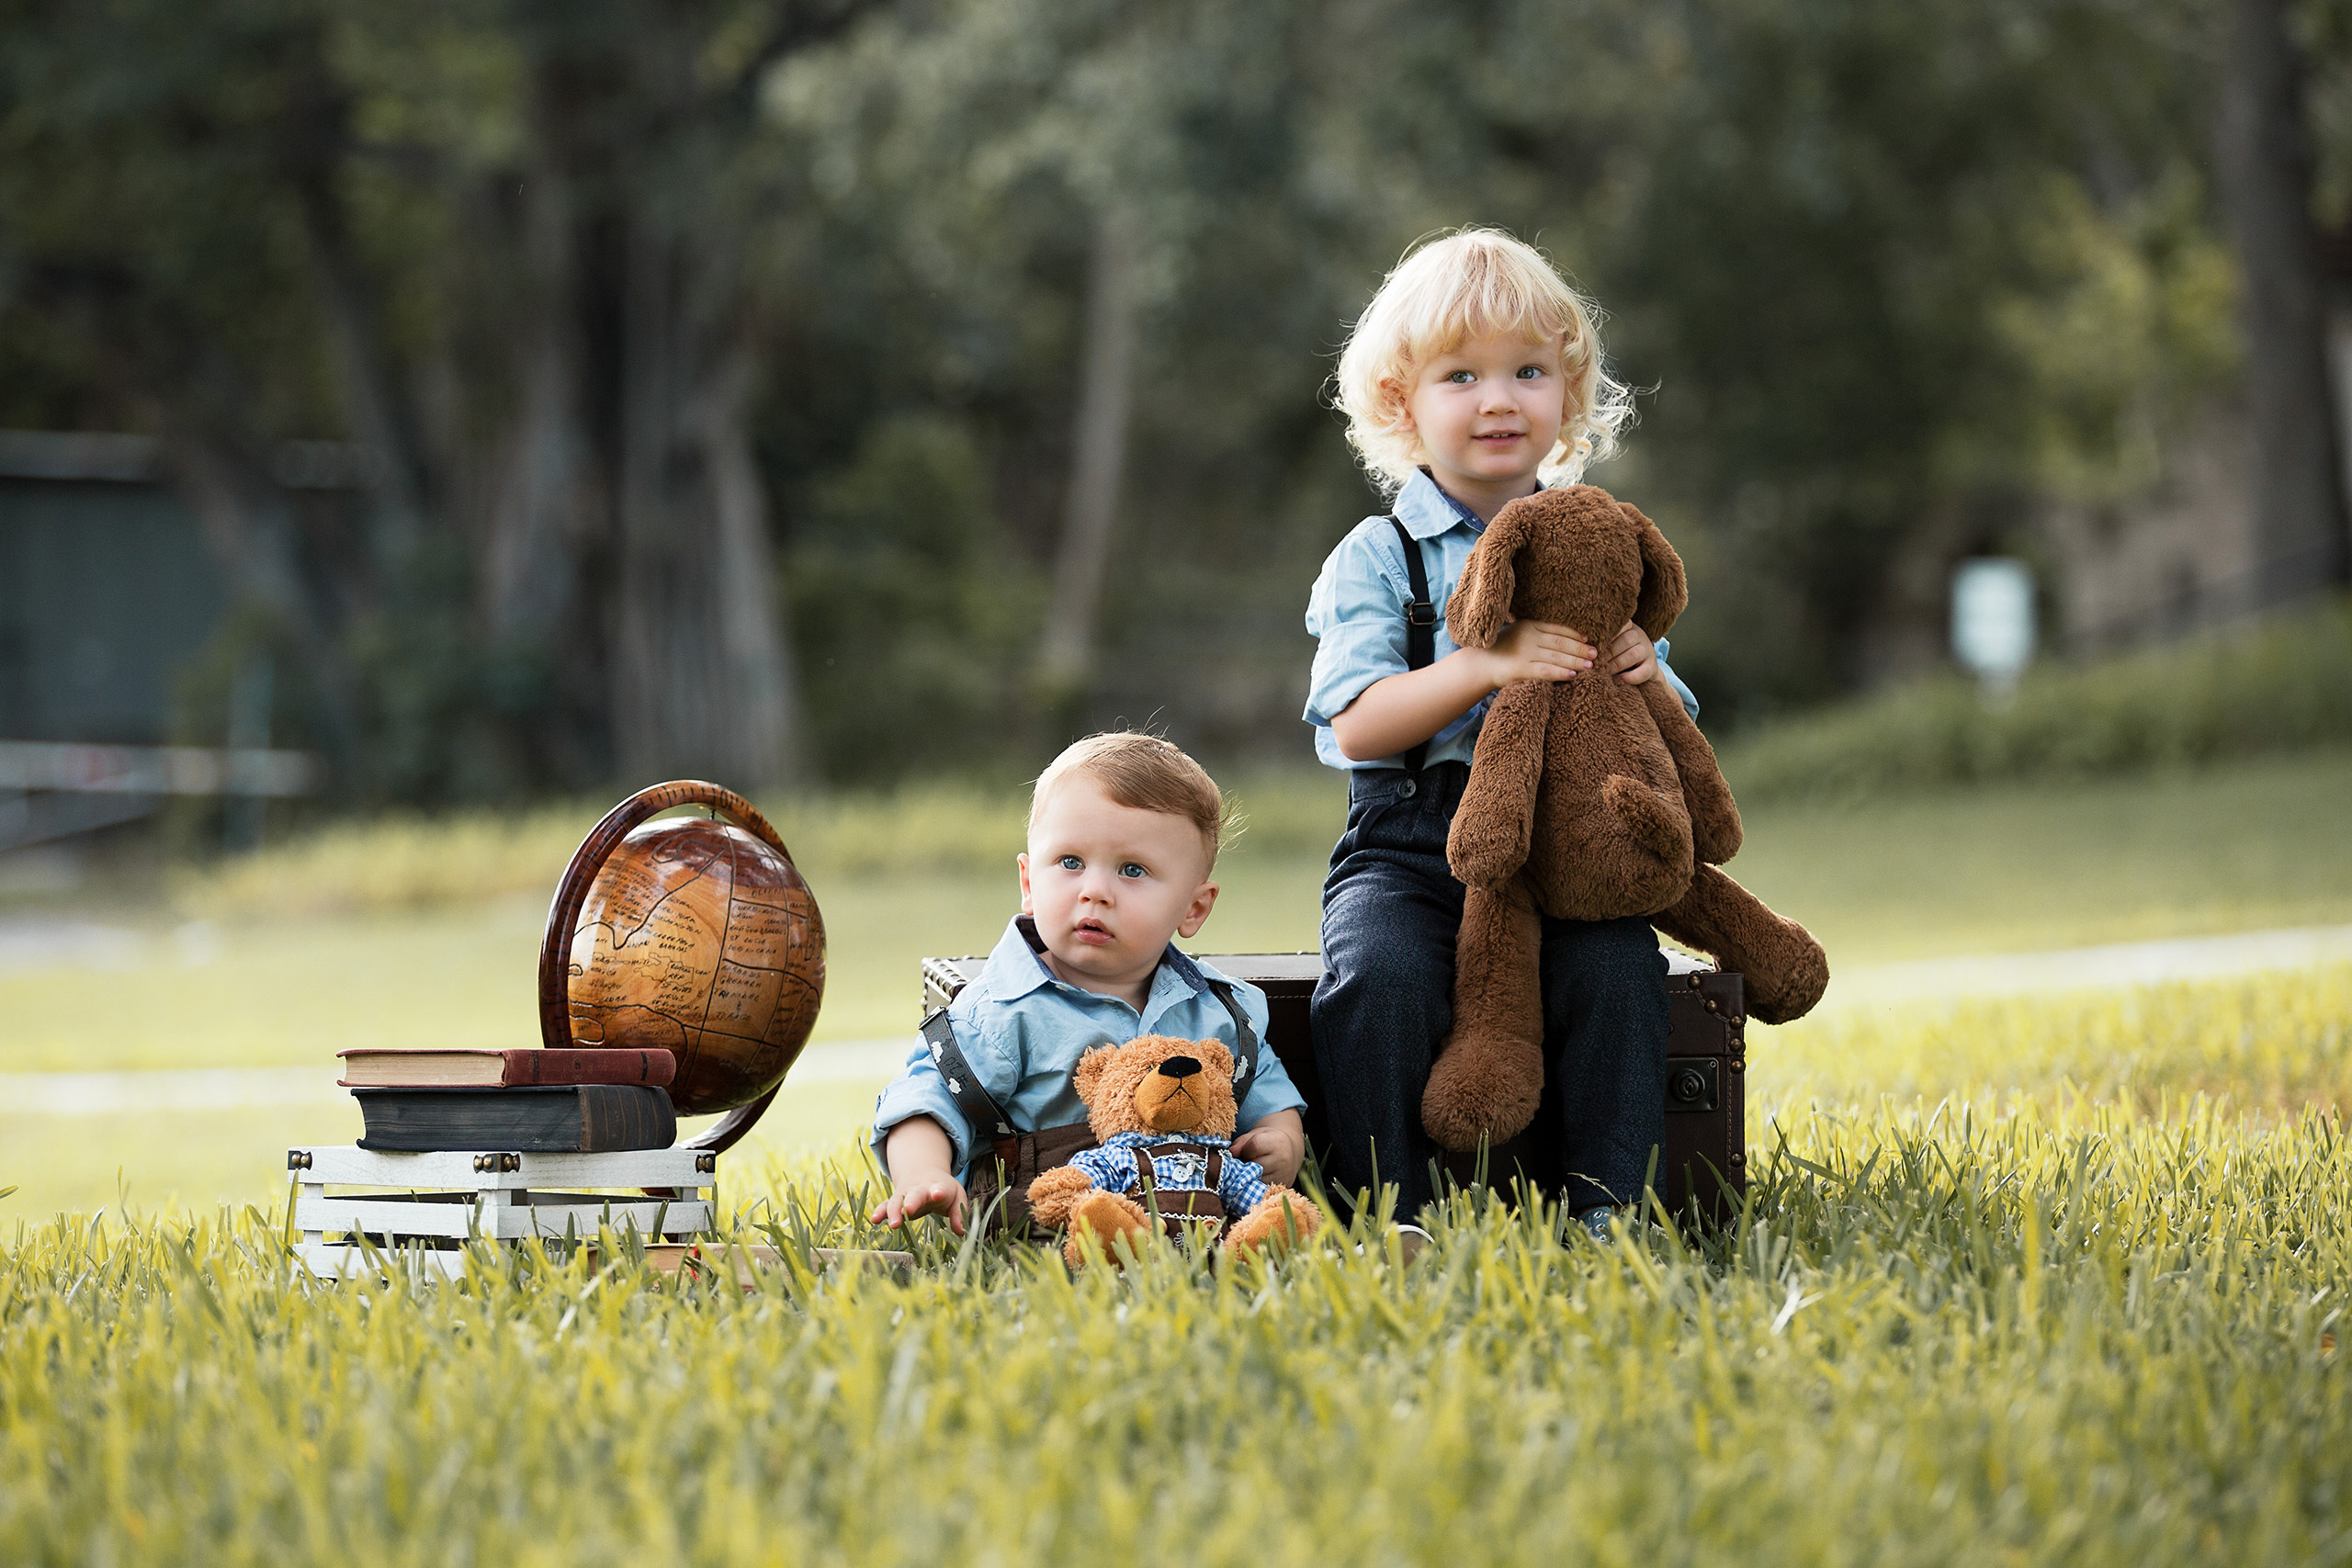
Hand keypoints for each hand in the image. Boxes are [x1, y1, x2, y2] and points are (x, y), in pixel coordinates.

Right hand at [869, 1176, 967, 1235]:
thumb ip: (959, 1213)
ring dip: (894, 1211)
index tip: (937, 1193)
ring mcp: (906, 1194)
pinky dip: (880, 1211)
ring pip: (898, 1200)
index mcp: (939, 1187)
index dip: (939, 1191)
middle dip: (912, 1201)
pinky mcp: (895, 1201)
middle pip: (915, 1194)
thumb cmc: (944, 1190)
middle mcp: (920, 1189)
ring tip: (894, 1224)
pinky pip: (886, 1205)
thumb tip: (961, 1231)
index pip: (940, 1188)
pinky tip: (874, 1220)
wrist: (924, 1173)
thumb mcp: (957, 1197)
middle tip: (909, 1209)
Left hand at [1231, 1109, 1305, 1187]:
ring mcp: (1283, 1176)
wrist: (1289, 1152)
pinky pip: (1261, 1191)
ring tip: (1251, 1170)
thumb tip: (1230, 1154)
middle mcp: (1282, 1160)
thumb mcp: (1255, 1135)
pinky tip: (1256, 1179)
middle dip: (1245, 1165)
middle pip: (1254, 1166)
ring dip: (1248, 1178)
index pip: (1254, 1147)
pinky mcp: (1281, 1188)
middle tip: (1245, 1162)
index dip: (1244, 1149)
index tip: (1245, 1150)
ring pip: (1256, 1181)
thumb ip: (1240, 1143)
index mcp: (1276, 1142)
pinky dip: (1255, 1186)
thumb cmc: (1267, 1141)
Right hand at [1478, 619, 1594, 690]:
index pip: (1558, 628)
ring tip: (1590, 666)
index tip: (1589, 639)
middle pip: (1560, 642)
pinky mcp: (1521, 669)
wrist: (1480, 665)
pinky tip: (1573, 675)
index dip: (1576, 634)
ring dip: (1576, 661)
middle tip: (1596, 653)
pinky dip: (1561, 672)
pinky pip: (1546, 671)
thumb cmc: (1503, 650)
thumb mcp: (1520, 633)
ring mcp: (1524, 652)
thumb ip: (1539, 633)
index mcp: (1529, 624)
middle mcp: (1528, 636)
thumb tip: (1569, 638)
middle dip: (1580, 648)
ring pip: (1556, 656)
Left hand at [1595, 621, 1656, 683]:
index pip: (1617, 626)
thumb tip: (1581, 647)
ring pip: (1633, 655)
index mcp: (1627, 626)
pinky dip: (1628, 678)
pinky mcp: (1652, 667)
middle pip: (1625, 641)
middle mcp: (1639, 635)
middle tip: (1592, 664)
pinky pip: (1642, 672)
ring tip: (1602, 672)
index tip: (1590, 646)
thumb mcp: (1609, 643)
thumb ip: (1599, 641)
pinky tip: (1617, 680)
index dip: (1603, 636)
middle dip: (1606, 654)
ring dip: (1615, 665)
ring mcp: (1648, 651)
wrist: (1638, 669)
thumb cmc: (1615, 654)